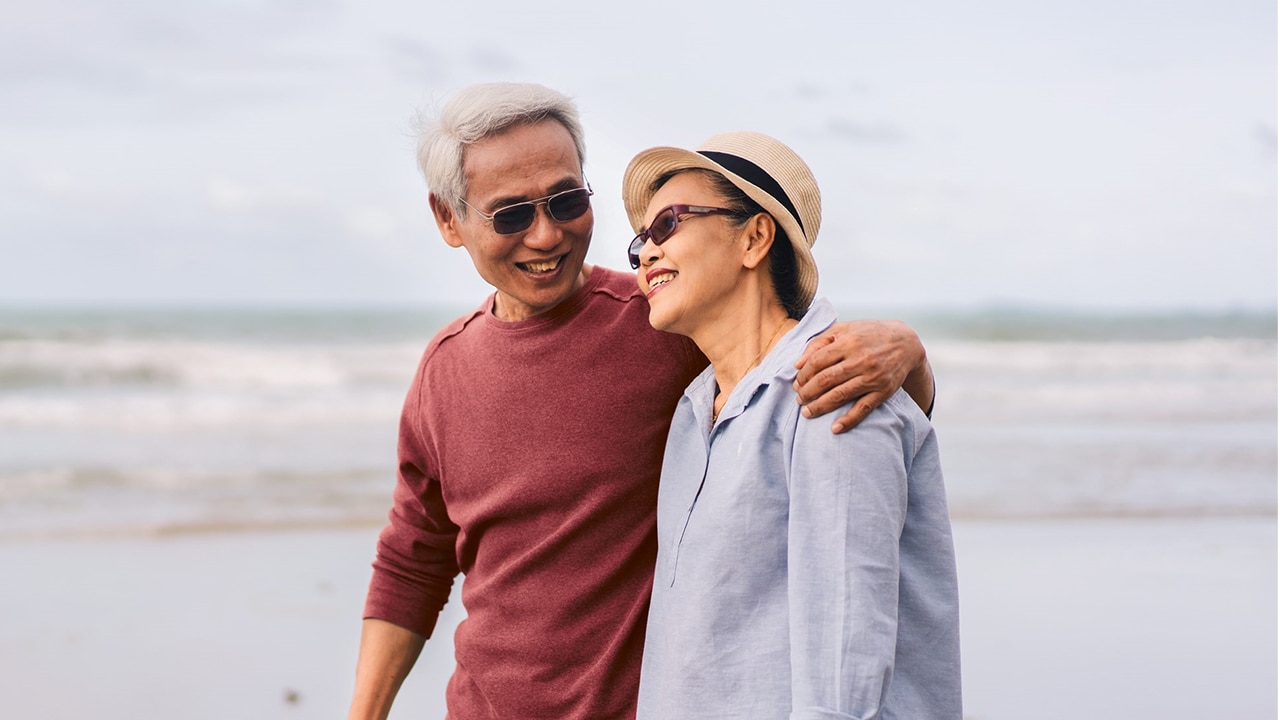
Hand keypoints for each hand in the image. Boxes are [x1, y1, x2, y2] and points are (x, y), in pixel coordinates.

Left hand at [793, 320, 931, 432]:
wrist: (906, 343)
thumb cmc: (870, 334)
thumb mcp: (844, 329)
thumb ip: (819, 342)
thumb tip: (797, 364)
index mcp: (848, 342)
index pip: (817, 361)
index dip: (803, 375)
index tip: (797, 383)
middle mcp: (860, 360)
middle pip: (825, 379)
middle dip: (808, 392)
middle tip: (799, 399)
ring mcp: (872, 377)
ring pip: (840, 395)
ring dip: (820, 406)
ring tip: (807, 413)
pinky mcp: (883, 391)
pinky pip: (863, 408)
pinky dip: (849, 420)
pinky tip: (835, 428)